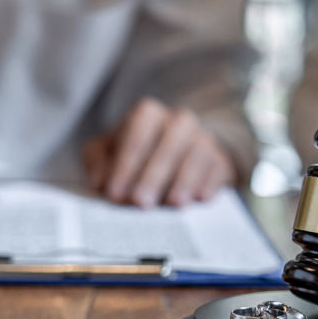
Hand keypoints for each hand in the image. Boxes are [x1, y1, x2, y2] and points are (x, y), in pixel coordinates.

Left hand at [82, 97, 235, 207]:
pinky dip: (209, 182)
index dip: (126, 163)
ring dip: (184, 179)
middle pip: (170, 141)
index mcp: (147, 114)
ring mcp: (203, 139)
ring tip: (173, 203)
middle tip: (140, 202)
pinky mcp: (220, 159)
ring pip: (197, 154)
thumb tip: (98, 182)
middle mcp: (179, 122)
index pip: (137, 133)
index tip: (114, 193)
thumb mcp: (108, 152)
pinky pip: (218, 167)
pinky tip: (200, 198)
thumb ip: (98, 162)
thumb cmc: (137, 154)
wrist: (178, 154)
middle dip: (154, 174)